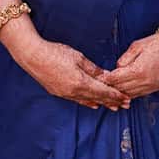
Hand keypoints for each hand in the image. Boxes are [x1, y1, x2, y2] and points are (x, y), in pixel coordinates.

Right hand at [15, 38, 129, 110]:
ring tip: (112, 106)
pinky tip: (93, 104)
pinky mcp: (59, 92)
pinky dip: (88, 102)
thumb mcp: (78, 57)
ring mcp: (65, 94)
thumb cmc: (56, 53)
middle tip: (125, 105)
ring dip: (101, 103)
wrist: (33, 56)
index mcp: (80, 82)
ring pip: (88, 101)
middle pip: (97, 98)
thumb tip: (106, 76)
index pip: (103, 91)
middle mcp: (74, 92)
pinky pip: (78, 100)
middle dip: (112, 101)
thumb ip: (93, 69)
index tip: (126, 98)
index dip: (115, 95)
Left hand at [102, 34, 158, 97]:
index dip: (106, 79)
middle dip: (111, 87)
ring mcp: (152, 86)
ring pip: (130, 94)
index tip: (99, 78)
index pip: (116, 79)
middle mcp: (145, 81)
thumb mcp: (137, 46)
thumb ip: (124, 59)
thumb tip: (117, 68)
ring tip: (112, 89)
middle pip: (122, 89)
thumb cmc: (157, 43)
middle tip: (102, 85)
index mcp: (138, 70)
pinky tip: (126, 89)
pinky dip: (131, 93)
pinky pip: (140, 94)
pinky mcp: (157, 87)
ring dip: (121, 92)